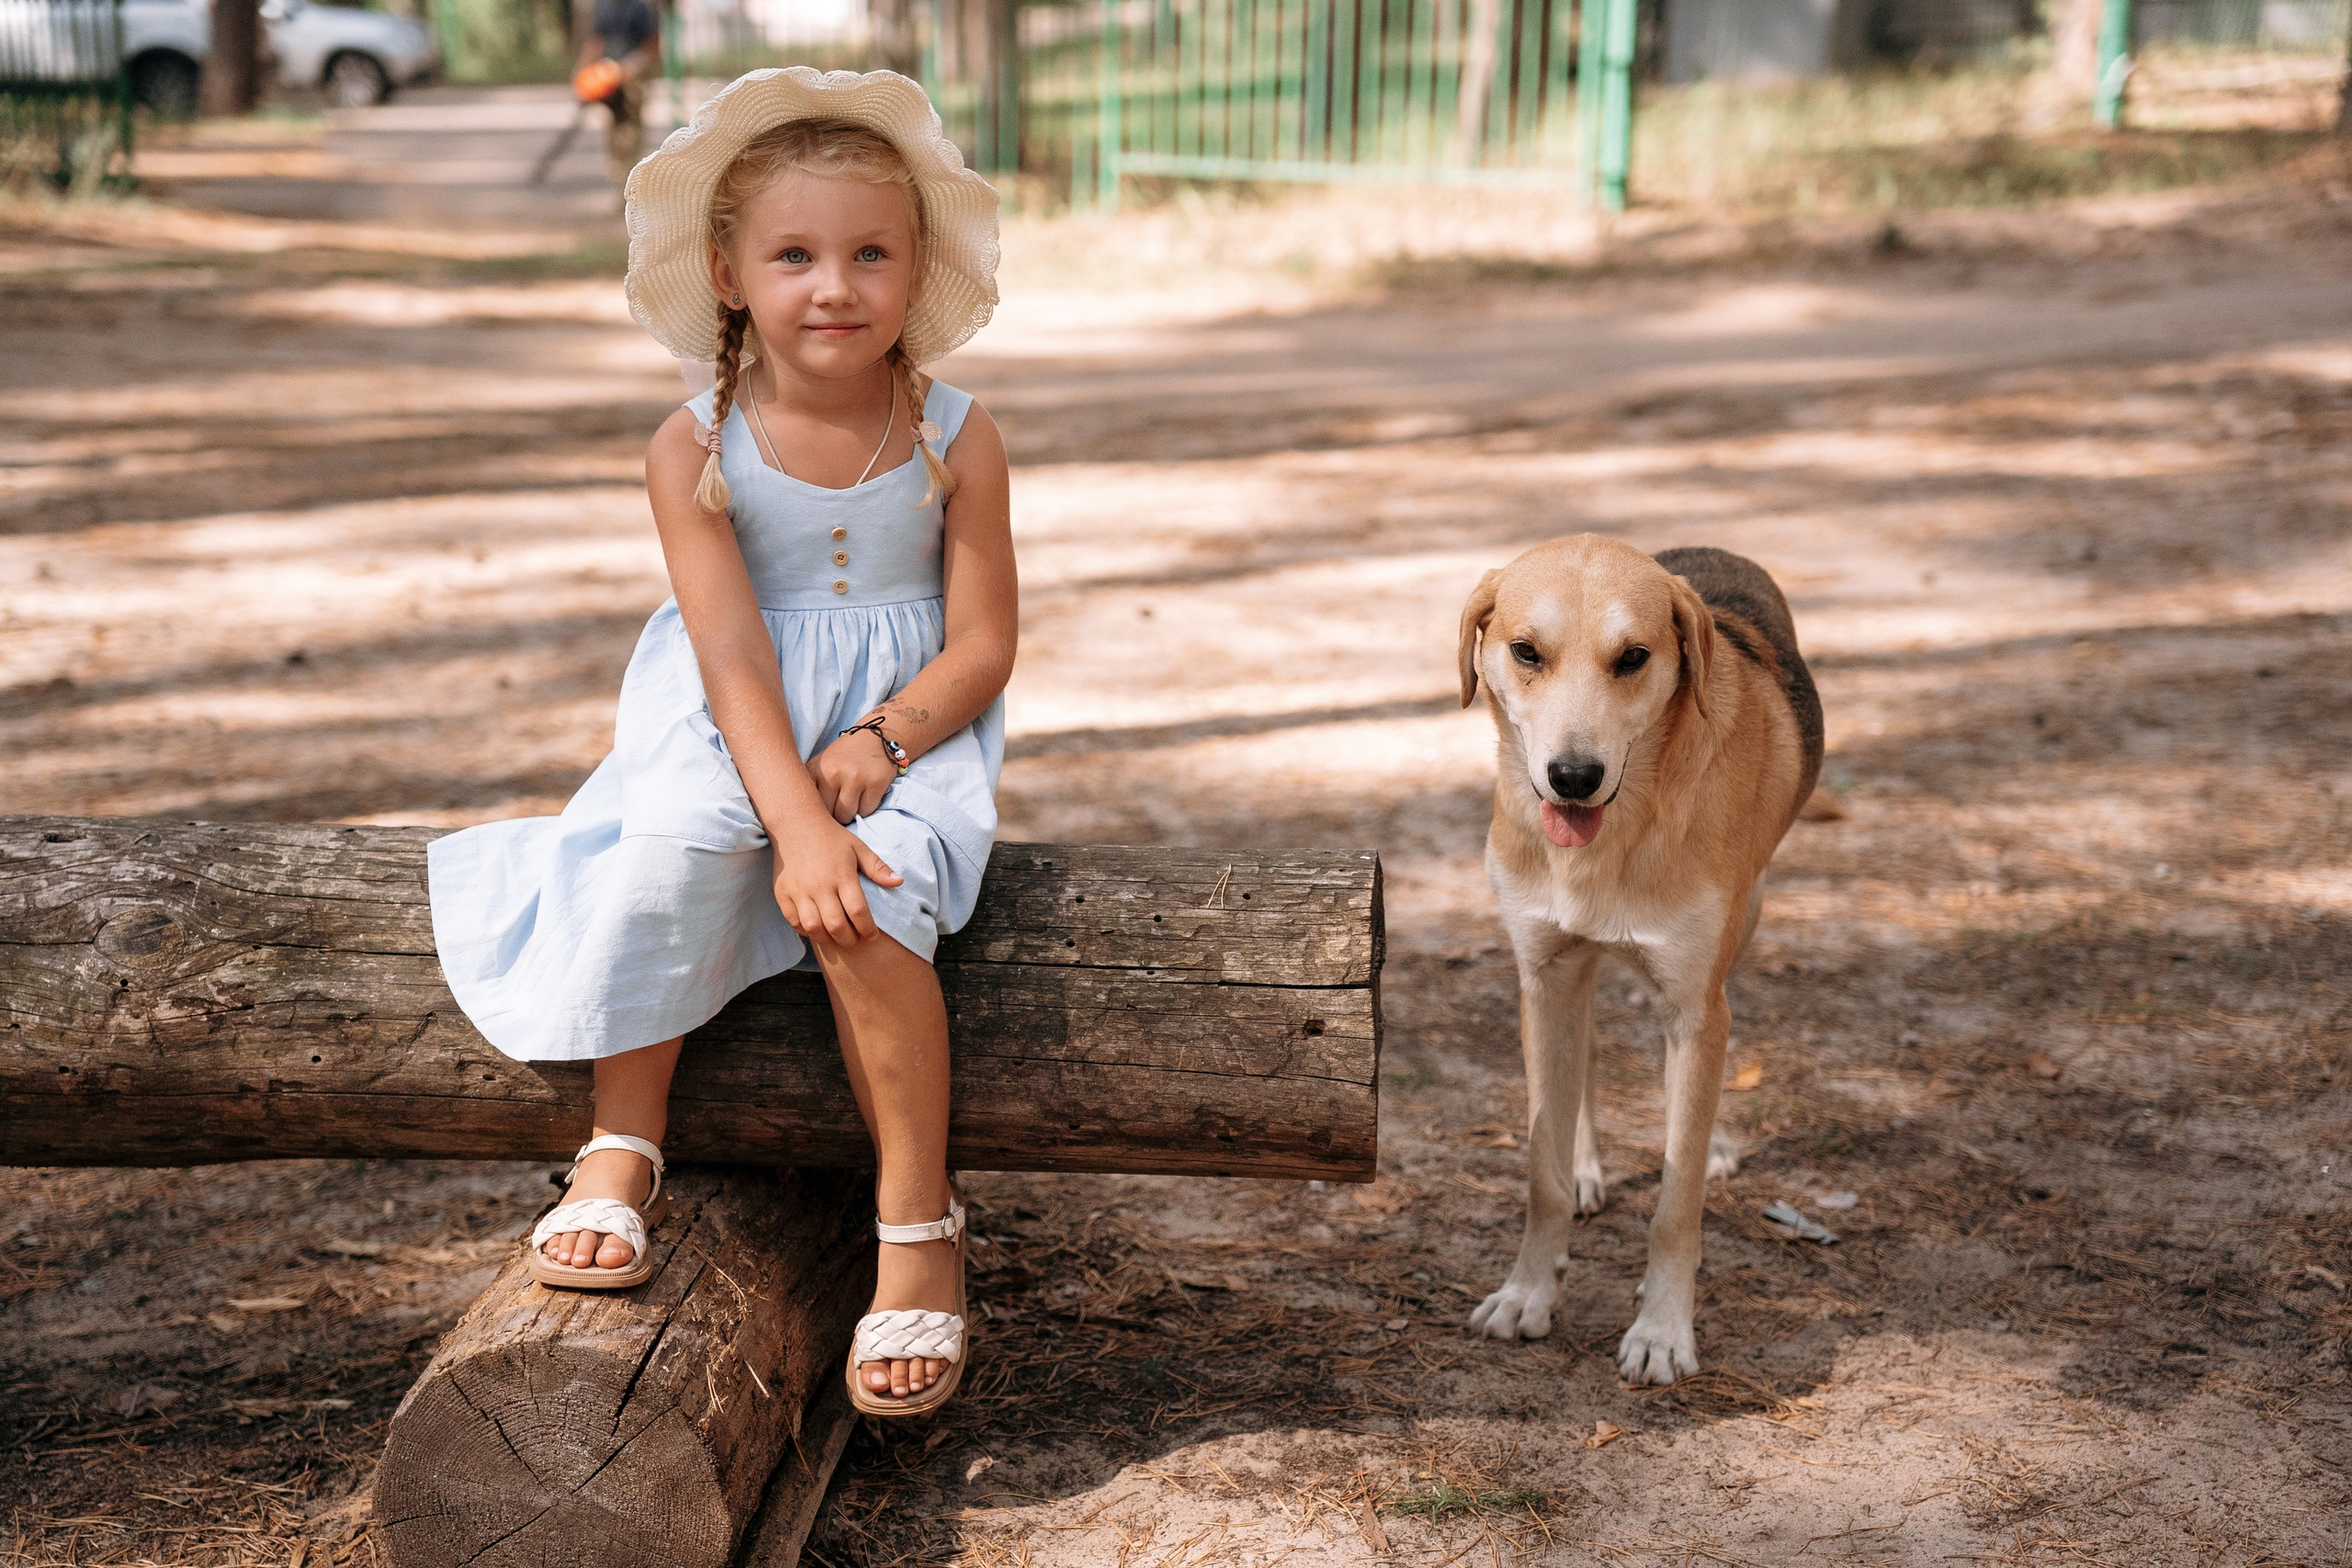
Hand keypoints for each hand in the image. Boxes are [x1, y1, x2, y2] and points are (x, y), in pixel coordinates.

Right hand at [770, 812, 902, 947]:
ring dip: (828, 939)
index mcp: (842, 875)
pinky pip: (794, 922)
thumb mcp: (858, 847)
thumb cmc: (831, 838)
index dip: (868, 929)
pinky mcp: (782, 894)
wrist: (795, 824)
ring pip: (814, 928)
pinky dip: (807, 931)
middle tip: (855, 939)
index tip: (872, 935)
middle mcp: (819, 885)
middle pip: (836, 925)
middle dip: (849, 939)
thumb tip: (899, 882)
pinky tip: (817, 928)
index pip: (858, 911)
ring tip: (837, 937)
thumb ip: (878, 867)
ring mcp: (798, 891)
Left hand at [807, 729, 900, 824]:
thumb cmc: (844, 756)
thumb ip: (811, 786)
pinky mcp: (875, 782)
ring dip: (851, 812)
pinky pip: (866, 811)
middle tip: (841, 802)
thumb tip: (805, 817)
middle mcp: (833, 773)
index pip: (811, 805)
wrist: (875, 737)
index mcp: (815, 769)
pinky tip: (866, 793)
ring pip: (847, 815)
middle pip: (829, 814)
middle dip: (835, 813)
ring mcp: (855, 777)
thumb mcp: (820, 765)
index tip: (825, 806)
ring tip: (853, 797)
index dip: (819, 811)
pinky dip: (867, 807)